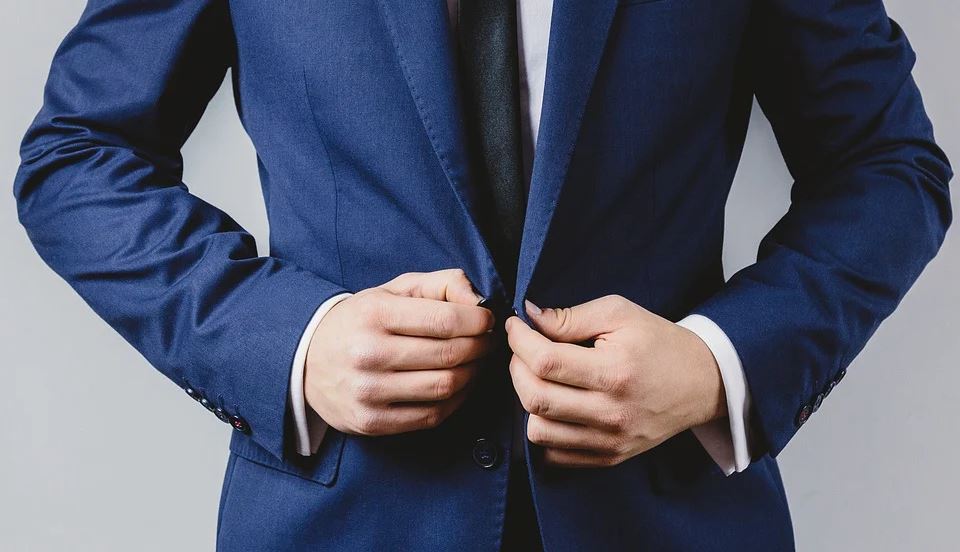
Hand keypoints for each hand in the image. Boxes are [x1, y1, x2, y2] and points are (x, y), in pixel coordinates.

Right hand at [305, 269, 494, 435]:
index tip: (486, 319)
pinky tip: (459, 385)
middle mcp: (368, 353)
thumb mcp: (394, 290)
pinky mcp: (371, 422)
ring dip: (473, 374)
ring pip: (445, 387)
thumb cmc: (362, 320)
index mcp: (374, 314)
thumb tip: (479, 302)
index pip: (445, 320)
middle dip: (480, 346)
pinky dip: (456, 400)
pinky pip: (432, 415)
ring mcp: (369, 392)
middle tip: (487, 341)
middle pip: (449, 355)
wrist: (306, 360)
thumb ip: (441, 284)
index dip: (478, 321)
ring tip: (476, 362)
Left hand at [505, 295, 725, 467]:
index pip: (545, 362)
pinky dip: (544, 429)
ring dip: (527, 400)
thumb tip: (528, 317)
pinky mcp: (609, 457)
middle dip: (517, 368)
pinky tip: (554, 405)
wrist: (702, 383)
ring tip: (539, 378)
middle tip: (524, 350)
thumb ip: (571, 316)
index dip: (519, 341)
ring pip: (538, 431)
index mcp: (615, 372)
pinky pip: (555, 455)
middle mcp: (612, 412)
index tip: (515, 326)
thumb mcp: (620, 313)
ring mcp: (610, 441)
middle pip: (535, 398)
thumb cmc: (659, 343)